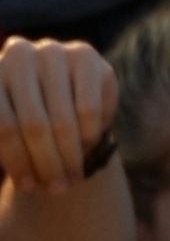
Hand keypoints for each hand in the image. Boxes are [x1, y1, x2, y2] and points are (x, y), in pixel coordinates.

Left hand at [0, 37, 115, 192]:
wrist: (70, 98)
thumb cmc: (33, 120)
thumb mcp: (8, 130)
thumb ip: (0, 140)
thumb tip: (10, 174)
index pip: (2, 124)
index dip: (15, 160)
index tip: (28, 187)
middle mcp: (16, 54)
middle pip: (34, 125)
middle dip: (47, 164)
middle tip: (56, 189)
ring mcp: (51, 51)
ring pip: (63, 120)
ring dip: (70, 158)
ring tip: (72, 178)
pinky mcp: (86, 56)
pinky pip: (89, 109)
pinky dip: (89, 135)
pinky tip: (88, 148)